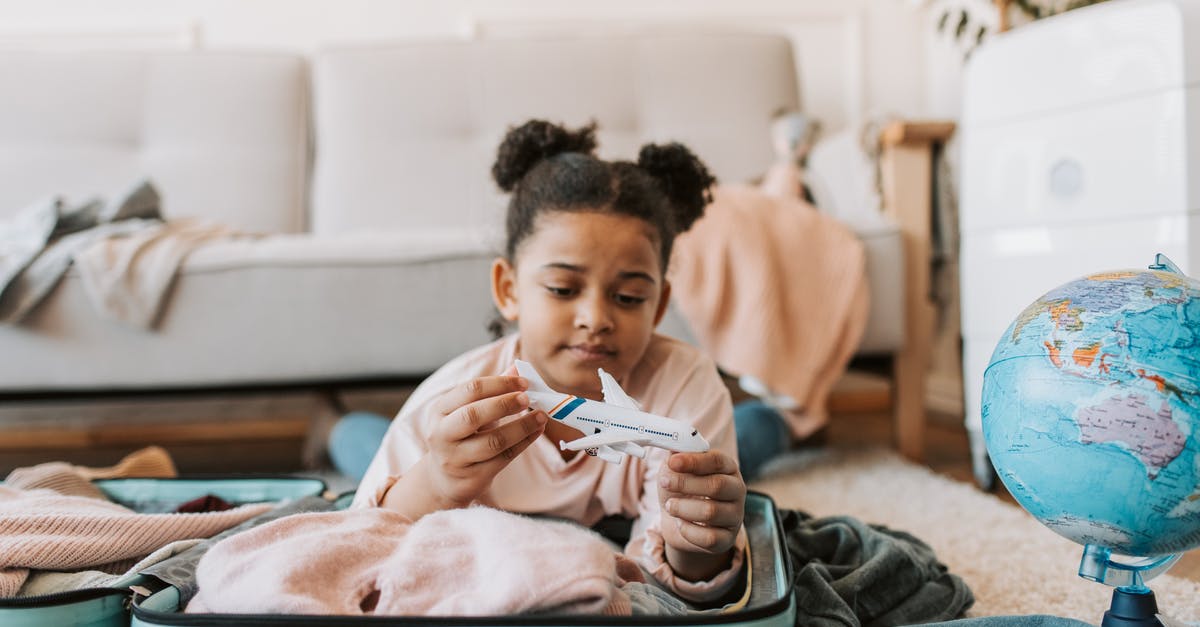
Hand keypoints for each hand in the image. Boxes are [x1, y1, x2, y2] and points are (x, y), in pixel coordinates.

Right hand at [386, 366, 546, 516]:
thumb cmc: (462, 435)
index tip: (523, 382)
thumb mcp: (469, 410)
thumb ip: (492, 389)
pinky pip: (504, 458)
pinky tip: (536, 432)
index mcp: (440, 410)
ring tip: (541, 416)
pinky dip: (524, 443)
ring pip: (493, 441)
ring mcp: (456, 459)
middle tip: (528, 398)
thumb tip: (519, 367)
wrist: (446, 479)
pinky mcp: (473, 477)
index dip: (499, 384)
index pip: (469, 390)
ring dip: (521, 427)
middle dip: (504, 404)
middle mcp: (442, 434)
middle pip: (474, 415)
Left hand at [657, 450, 745, 578]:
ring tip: (670, 506)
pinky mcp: (727, 539)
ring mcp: (735, 516)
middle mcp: (737, 490)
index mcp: (727, 468)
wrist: (680, 524)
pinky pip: (709, 538)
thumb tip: (672, 445)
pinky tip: (681, 524)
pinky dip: (688, 531)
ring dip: (683, 508)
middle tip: (664, 483)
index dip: (693, 461)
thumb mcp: (676, 470)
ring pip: (711, 512)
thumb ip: (676, 457)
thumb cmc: (681, 491)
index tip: (672, 462)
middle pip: (717, 486)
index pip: (716, 461)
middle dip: (685, 484)